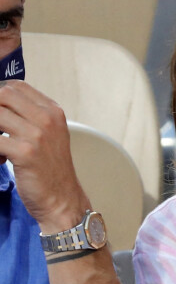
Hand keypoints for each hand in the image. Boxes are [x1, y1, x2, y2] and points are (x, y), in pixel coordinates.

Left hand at [0, 80, 88, 231]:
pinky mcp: (26, 152)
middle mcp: (48, 118)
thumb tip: (1, 107)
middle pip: (4, 95)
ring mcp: (38, 134)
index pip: (17, 86)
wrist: (62, 197)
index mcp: (53, 110)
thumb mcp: (49, 135)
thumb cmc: (50, 167)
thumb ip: (31, 117)